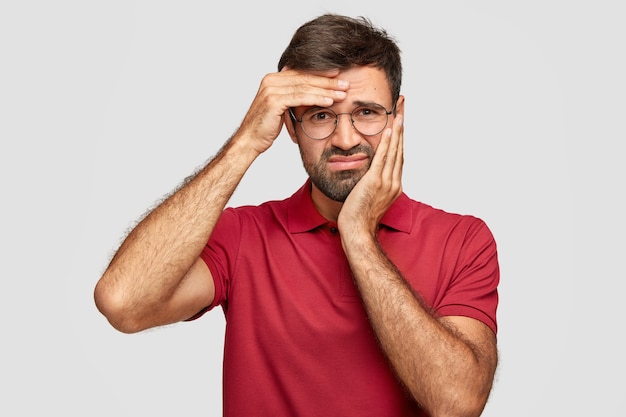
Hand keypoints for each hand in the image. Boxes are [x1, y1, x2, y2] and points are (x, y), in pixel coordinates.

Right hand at [235, 68, 348, 153]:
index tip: (338, 76)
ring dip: (326, 90)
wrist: (249, 140)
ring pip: (305, 87)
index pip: (301, 73)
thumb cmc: (265, 127)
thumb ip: (291, 96)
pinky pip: (300, 97)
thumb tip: (307, 92)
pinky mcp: (273, 101)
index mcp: (273, 79)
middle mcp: (271, 80)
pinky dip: (317, 99)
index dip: (321, 74)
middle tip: (345, 84)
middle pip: (305, 78)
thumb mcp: (280, 108)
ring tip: (342, 93)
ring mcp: (271, 89)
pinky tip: (329, 101)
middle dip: (327, 81)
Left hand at [338, 114, 403, 236]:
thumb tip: (369, 173)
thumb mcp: (370, 197)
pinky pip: (382, 158)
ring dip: (397, 130)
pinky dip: (387, 143)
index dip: (400, 138)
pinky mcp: (375, 182)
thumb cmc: (359, 218)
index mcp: (394, 185)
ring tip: (399, 113)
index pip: (399, 156)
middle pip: (400, 149)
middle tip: (403, 109)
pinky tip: (389, 130)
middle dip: (402, 128)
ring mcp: (386, 182)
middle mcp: (394, 182)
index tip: (400, 121)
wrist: (357, 231)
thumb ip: (373, 184)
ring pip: (394, 151)